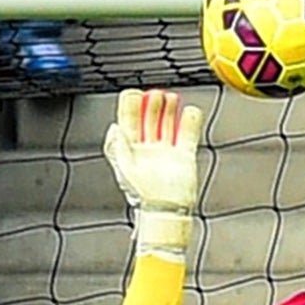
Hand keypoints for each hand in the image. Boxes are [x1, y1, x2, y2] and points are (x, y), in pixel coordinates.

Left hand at [102, 88, 201, 257]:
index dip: (129, 109)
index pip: (128, 125)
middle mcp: (147, 151)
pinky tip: (189, 111)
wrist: (166, 210)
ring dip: (168, 110)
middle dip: (150, 106)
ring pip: (166, 125)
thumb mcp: (125, 169)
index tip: (132, 94)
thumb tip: (114, 128)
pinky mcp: (183, 157)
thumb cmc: (143, 195)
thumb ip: (118, 148)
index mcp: (130, 152)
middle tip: (154, 93)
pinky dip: (190, 122)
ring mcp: (165, 152)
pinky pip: (187, 134)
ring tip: (170, 97)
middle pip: (147, 121)